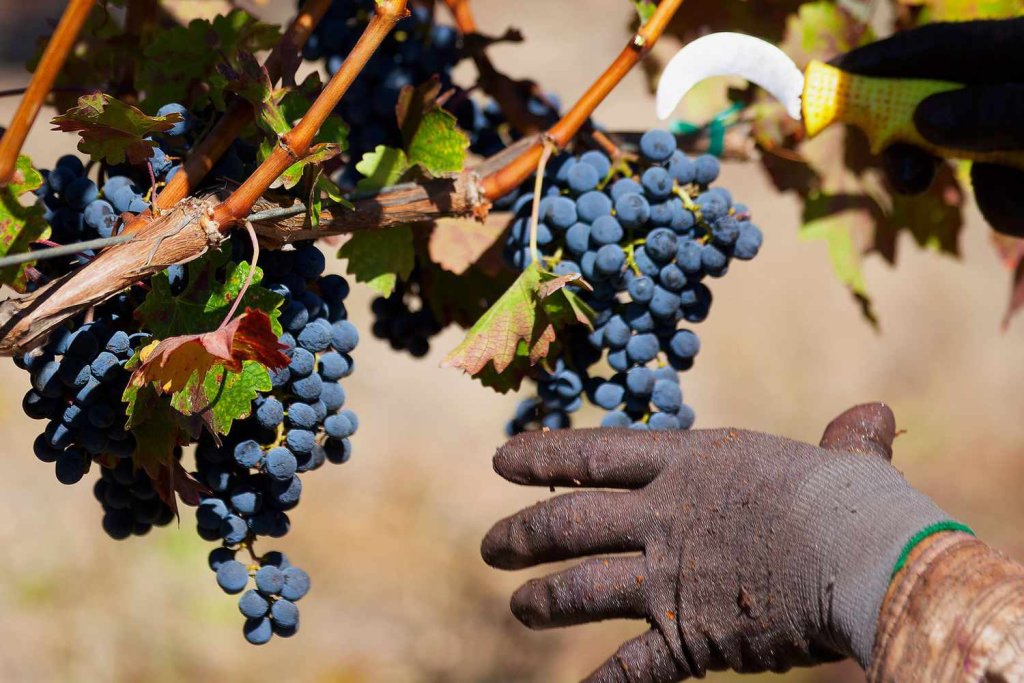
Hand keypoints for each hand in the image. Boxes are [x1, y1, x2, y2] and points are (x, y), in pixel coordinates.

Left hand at [482, 404, 951, 681]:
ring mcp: (667, 576)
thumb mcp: (846, 460)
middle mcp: (663, 516)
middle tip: (489, 547)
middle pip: (571, 522)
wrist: (862, 555)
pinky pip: (633, 669)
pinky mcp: (687, 635)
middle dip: (523, 535)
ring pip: (582, 588)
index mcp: (690, 464)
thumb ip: (845, 442)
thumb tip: (876, 415)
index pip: (597, 455)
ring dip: (543, 600)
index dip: (544, 457)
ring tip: (518, 607)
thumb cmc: (856, 500)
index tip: (501, 460)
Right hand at [830, 18, 1023, 236]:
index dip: (880, 61)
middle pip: (938, 104)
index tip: (825, 81)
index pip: (941, 48)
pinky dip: (1013, 205)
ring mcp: (1023, 137)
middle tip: (910, 180)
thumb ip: (998, 112)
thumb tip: (923, 116)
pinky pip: (1000, 193)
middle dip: (915, 144)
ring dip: (989, 185)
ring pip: (969, 158)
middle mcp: (1018, 89)